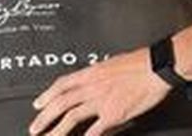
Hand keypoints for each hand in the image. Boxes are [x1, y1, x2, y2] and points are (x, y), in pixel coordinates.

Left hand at [28, 47, 172, 135]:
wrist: (156, 67)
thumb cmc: (140, 63)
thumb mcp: (113, 63)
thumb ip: (100, 74)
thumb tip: (93, 79)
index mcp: (92, 72)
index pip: (62, 84)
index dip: (47, 95)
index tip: (38, 104)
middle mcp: (92, 87)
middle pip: (61, 103)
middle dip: (45, 117)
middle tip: (34, 127)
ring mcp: (101, 101)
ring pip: (71, 117)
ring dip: (57, 131)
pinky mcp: (113, 114)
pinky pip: (94, 130)